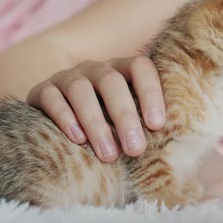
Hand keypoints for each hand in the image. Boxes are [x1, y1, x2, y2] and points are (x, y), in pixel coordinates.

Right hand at [26, 56, 165, 161]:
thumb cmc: (112, 126)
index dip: (150, 93)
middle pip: (111, 81)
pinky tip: (77, 140)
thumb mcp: (131, 121)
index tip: (158, 125)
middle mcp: (96, 69)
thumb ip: (149, 125)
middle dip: (125, 116)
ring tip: (109, 154)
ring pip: (80, 90)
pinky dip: (65, 117)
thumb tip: (180, 152)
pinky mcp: (42, 90)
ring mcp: (67, 77)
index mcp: (123, 70)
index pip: (141, 67)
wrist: (61, 122)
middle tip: (136, 149)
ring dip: (96, 123)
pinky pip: (51, 97)